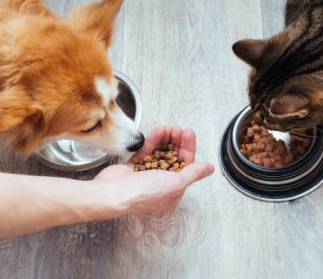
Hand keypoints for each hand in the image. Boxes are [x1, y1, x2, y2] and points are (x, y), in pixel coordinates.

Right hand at [92, 126, 213, 216]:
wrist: (113, 193)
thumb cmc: (143, 193)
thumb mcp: (176, 183)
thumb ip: (193, 173)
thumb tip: (209, 168)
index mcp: (173, 192)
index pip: (186, 166)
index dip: (188, 149)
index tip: (188, 134)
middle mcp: (161, 184)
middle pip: (173, 158)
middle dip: (177, 142)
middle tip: (178, 129)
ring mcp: (147, 175)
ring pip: (160, 152)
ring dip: (166, 139)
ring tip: (168, 128)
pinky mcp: (134, 167)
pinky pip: (147, 151)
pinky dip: (153, 140)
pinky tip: (158, 130)